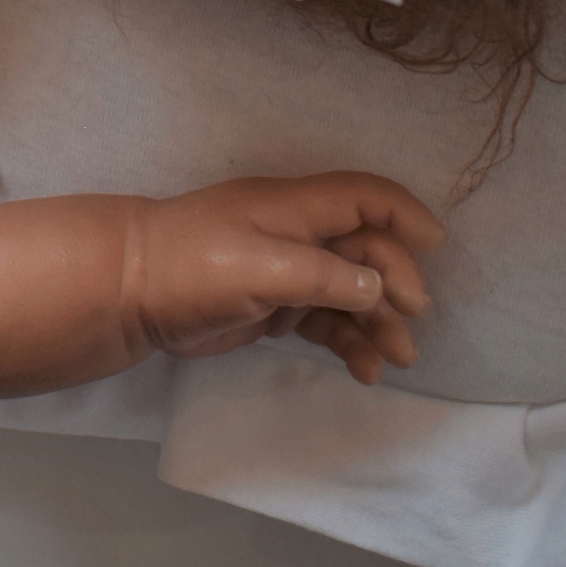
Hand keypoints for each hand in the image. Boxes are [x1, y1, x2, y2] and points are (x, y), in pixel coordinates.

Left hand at [127, 173, 444, 384]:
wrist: (128, 293)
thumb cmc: (192, 267)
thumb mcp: (262, 267)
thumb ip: (323, 276)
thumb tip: (376, 289)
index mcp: (293, 207)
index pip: (363, 196)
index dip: (404, 213)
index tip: (438, 247)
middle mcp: (294, 233)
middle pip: (365, 248)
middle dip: (396, 281)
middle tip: (413, 321)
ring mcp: (283, 270)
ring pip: (348, 290)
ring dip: (377, 321)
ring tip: (396, 360)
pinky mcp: (271, 306)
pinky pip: (324, 319)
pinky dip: (347, 341)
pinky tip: (364, 370)